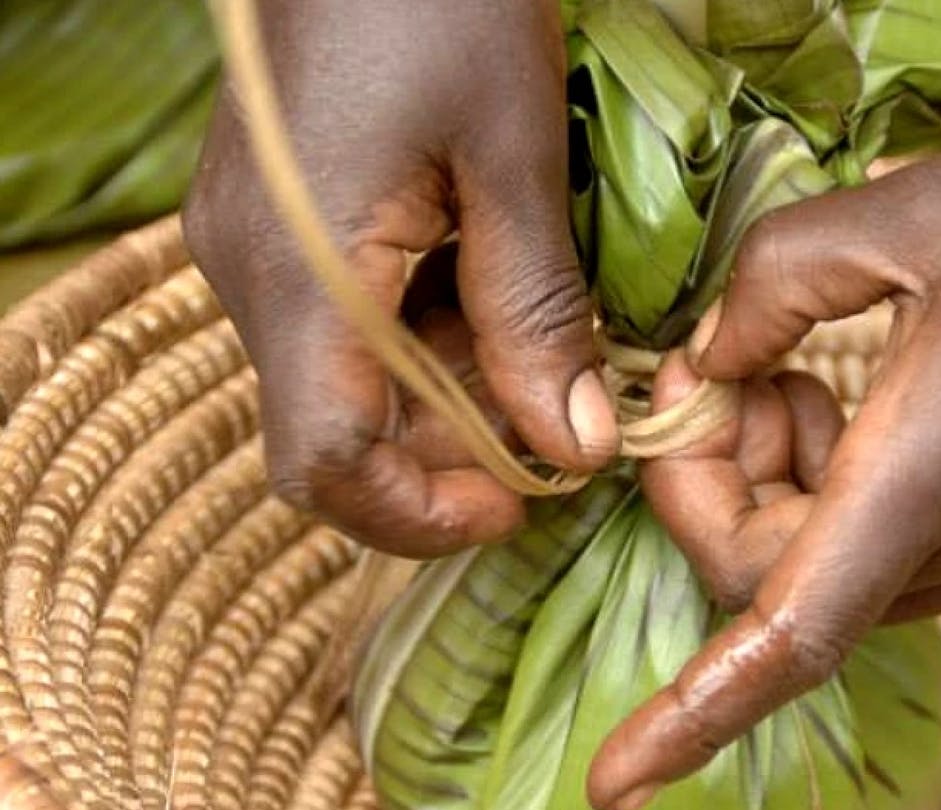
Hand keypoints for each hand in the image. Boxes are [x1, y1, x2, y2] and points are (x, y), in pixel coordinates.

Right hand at [184, 0, 617, 557]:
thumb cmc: (442, 0)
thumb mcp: (514, 159)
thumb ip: (536, 315)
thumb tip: (575, 448)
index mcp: (300, 270)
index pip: (324, 461)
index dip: (418, 512)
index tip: (517, 502)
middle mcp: (251, 275)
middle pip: (339, 430)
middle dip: (453, 449)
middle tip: (556, 411)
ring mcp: (255, 249)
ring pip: (347, 382)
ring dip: (447, 391)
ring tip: (536, 339)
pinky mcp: (275, 226)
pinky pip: (344, 326)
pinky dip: (422, 339)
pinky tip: (488, 291)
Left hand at [588, 115, 940, 809]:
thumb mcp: (914, 211)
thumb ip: (775, 281)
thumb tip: (708, 358)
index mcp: (929, 476)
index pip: (792, 636)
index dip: (692, 717)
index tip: (614, 786)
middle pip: (776, 584)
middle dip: (714, 488)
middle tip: (724, 377)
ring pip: (827, 571)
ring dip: (773, 487)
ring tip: (796, 377)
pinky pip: (884, 551)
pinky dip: (832, 495)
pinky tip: (855, 403)